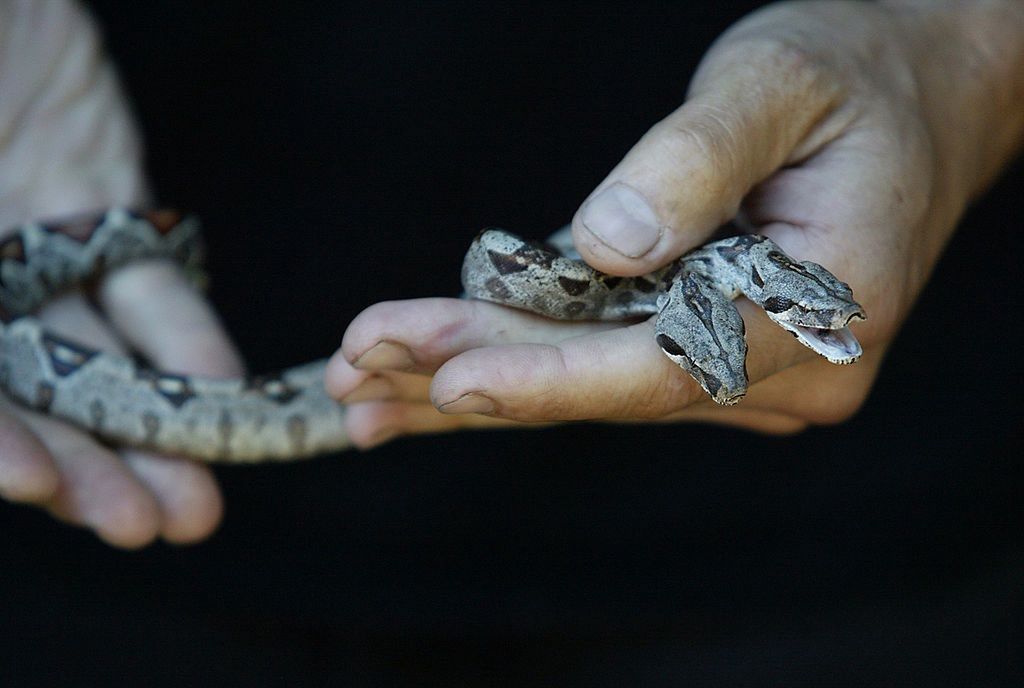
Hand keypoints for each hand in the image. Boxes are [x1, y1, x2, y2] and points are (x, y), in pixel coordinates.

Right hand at [0, 1, 242, 546]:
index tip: (44, 486)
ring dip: (154, 428)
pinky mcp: (101, 206)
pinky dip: (187, 341)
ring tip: (197, 499)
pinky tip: (225, 391)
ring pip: (100, 359)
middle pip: (32, 396)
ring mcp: (34, 248)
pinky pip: (150, 286)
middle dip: (89, 465)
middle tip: (148, 526)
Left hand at [327, 0, 1023, 446]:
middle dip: (478, 375)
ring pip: (593, 384)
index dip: (555, 375)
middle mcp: (788, 366)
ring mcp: (751, 370)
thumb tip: (606, 242)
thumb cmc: (859, 77)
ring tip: (363, 387)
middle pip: (609, 384)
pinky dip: (518, 365)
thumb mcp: (780, 82)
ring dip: (476, 382)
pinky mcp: (713, 356)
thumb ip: (698, 160)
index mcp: (826, 307)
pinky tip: (432, 382)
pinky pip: (604, 365)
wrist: (921, 97)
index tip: (450, 379)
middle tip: (355, 373)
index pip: (668, 361)